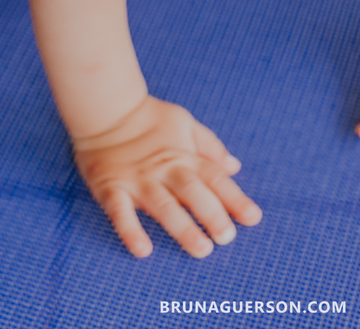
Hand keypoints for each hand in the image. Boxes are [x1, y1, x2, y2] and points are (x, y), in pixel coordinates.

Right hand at [73, 95, 262, 258]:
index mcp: (184, 155)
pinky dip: (131, 231)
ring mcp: (138, 180)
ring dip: (182, 228)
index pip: (214, 177)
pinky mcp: (111, 188)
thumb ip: (209, 145)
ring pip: (163, 206)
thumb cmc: (149, 119)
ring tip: (201, 249)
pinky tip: (143, 250)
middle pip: (192, 192)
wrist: (107, 109)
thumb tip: (234, 166)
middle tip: (227, 237)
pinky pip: (120, 212)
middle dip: (212, 214)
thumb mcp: (184, 123)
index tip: (253, 218)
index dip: (234, 198)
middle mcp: (164, 169)